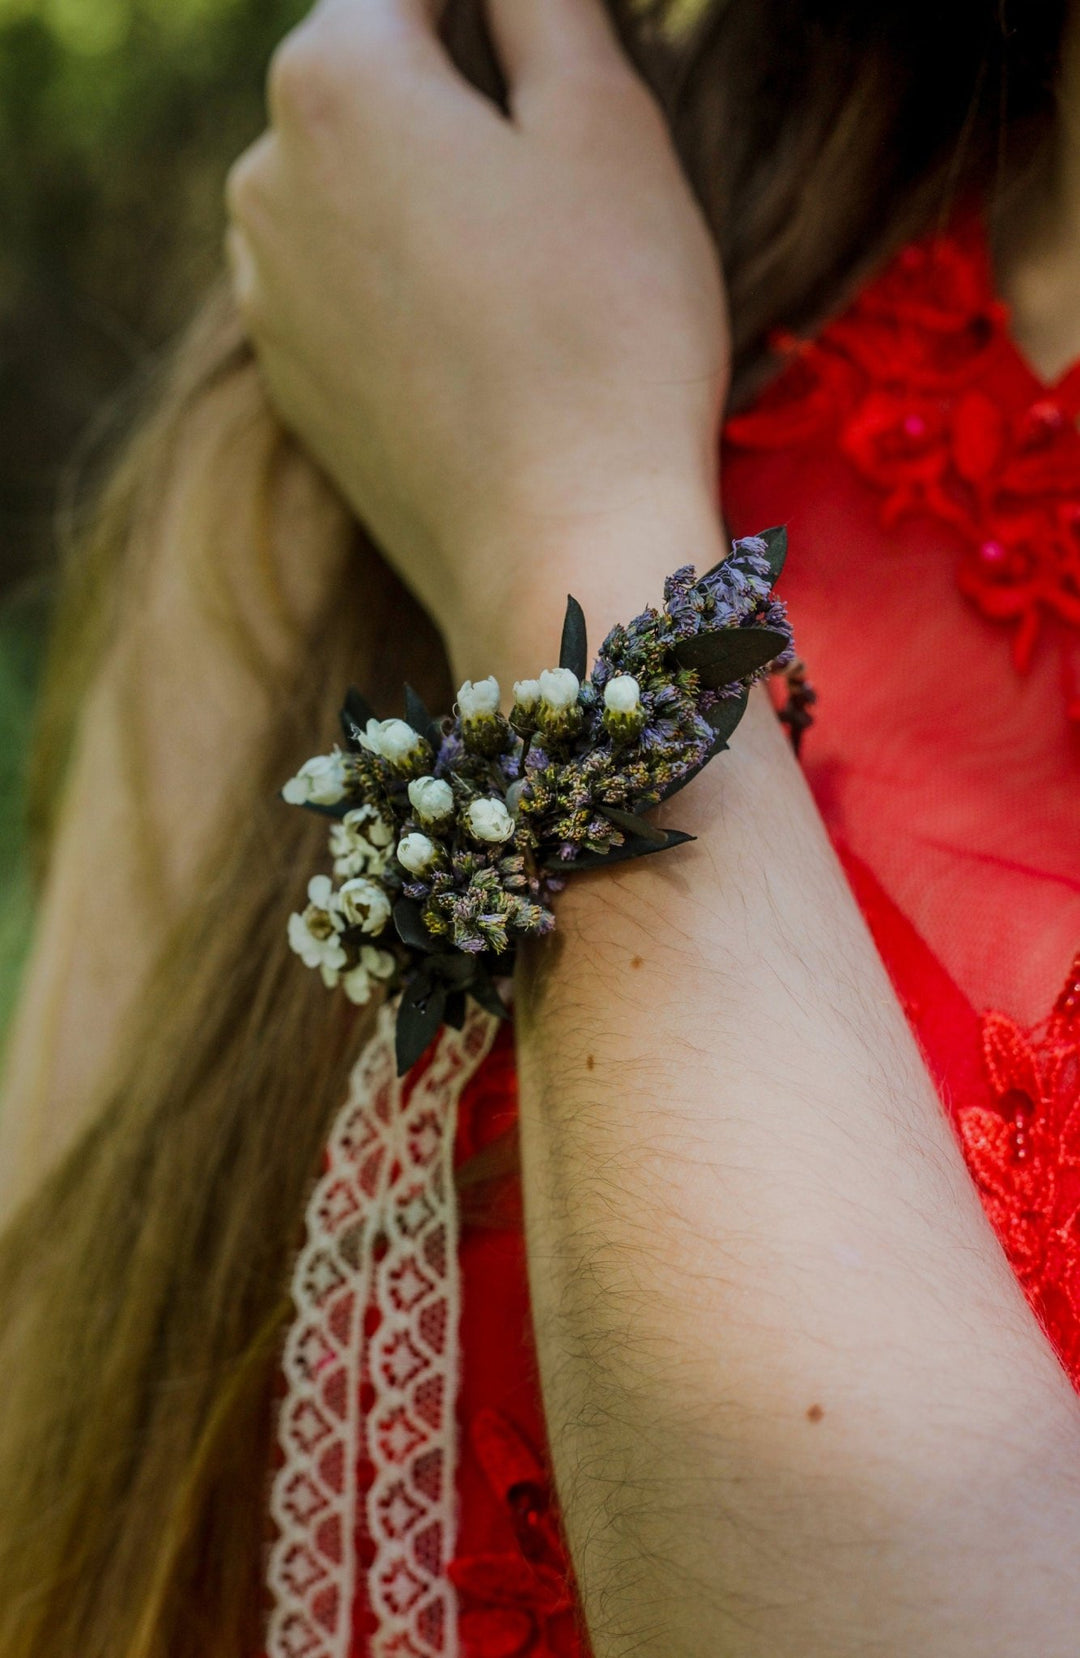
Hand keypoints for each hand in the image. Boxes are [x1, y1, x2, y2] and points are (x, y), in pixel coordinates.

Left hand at [225, 0, 728, 676]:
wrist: (558, 553)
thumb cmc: (606, 335)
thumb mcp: (606, 123)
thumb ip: (542, 3)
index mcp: (333, 81)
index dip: (495, 8)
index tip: (562, 65)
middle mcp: (265, 178)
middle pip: (368, 81)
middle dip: (457, 94)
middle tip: (566, 167)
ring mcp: (269, 293)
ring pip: (352, 187)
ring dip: (427, 190)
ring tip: (532, 265)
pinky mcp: (294, 384)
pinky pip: (346, 287)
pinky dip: (405, 281)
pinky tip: (488, 336)